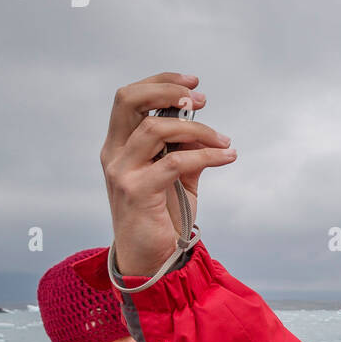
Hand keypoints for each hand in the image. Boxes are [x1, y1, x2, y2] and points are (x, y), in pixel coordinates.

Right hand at [100, 72, 235, 276]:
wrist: (151, 259)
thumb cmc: (163, 218)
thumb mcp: (178, 179)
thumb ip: (186, 152)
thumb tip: (206, 132)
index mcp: (120, 145)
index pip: (129, 98)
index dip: (160, 83)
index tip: (192, 82)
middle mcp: (114, 153)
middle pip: (129, 100)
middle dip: (167, 90)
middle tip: (201, 98)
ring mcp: (122, 171)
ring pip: (155, 128)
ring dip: (196, 128)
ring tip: (224, 139)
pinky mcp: (138, 191)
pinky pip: (175, 162)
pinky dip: (206, 156)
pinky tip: (226, 157)